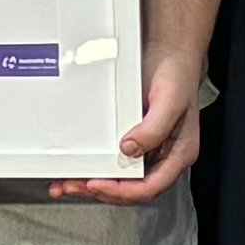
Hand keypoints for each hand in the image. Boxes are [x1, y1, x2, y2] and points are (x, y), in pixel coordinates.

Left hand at [51, 72, 203, 207]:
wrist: (169, 52)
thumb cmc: (177, 75)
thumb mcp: (170, 100)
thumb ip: (154, 128)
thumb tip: (130, 149)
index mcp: (178, 154)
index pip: (150, 186)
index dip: (123, 191)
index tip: (98, 184)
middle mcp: (161, 156)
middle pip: (131, 187)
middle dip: (100, 190)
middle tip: (73, 185)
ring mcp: (145, 149)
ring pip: (119, 178)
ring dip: (92, 183)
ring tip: (66, 182)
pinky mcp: (131, 139)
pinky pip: (112, 160)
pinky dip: (94, 166)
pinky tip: (76, 168)